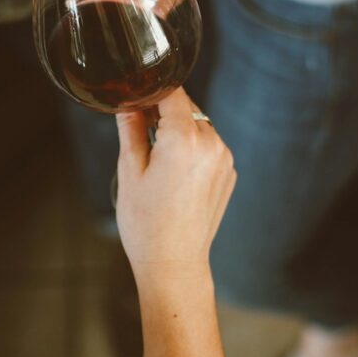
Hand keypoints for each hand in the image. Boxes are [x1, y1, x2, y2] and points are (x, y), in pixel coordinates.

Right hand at [115, 88, 236, 282]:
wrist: (174, 264)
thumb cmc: (147, 224)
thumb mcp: (130, 171)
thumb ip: (130, 129)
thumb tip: (128, 105)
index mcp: (184, 140)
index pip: (172, 93)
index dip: (152, 92)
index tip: (136, 98)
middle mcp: (212, 145)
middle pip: (187, 109)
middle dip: (164, 114)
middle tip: (140, 133)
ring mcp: (224, 160)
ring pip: (199, 127)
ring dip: (180, 132)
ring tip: (158, 161)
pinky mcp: (229, 174)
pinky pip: (209, 148)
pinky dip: (193, 150)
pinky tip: (175, 175)